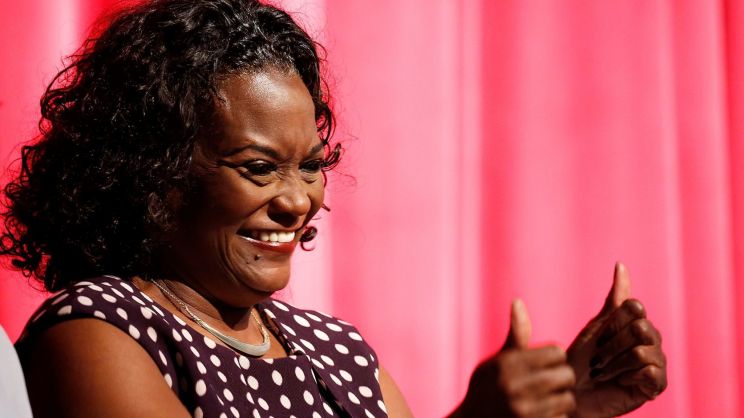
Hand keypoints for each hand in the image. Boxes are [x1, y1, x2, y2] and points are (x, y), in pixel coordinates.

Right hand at [453, 300, 575, 417]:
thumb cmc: (486, 389)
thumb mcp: (496, 361)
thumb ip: (516, 335)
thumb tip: (518, 301)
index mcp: (508, 363)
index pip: (556, 351)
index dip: (555, 358)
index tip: (547, 365)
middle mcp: (515, 386)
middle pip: (566, 375)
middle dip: (562, 379)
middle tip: (552, 384)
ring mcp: (524, 410)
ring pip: (567, 400)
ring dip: (561, 401)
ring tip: (548, 401)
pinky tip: (541, 415)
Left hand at [567, 263, 666, 417]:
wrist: (572, 392)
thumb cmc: (581, 359)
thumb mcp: (596, 326)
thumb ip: (613, 299)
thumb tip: (621, 264)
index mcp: (637, 324)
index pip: (635, 307)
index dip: (613, 322)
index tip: (598, 337)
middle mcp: (651, 341)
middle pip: (639, 328)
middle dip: (611, 345)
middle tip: (598, 359)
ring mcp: (656, 363)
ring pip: (641, 350)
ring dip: (614, 363)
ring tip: (604, 372)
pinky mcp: (656, 386)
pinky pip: (650, 371)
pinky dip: (628, 377)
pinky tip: (620, 383)